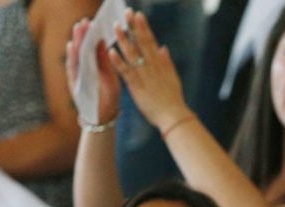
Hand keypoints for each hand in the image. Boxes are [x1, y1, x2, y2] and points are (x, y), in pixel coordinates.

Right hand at [66, 18, 120, 123]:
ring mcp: (79, 75)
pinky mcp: (74, 82)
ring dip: (77, 42)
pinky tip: (71, 46)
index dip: (93, 36)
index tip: (94, 22)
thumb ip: (106, 63)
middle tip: (84, 21)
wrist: (101, 118)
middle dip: (83, 35)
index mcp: (97, 67)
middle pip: (84, 49)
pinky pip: (72, 67)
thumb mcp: (111, 80)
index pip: (94, 48)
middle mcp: (86, 69)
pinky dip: (71, 57)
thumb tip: (104, 43)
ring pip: (77, 55)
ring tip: (77, 29)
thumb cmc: (108, 99)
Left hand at [109, 9, 190, 131]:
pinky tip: (111, 52)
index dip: (144, 27)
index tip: (137, 15)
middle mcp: (153, 67)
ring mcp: (145, 76)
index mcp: (160, 64)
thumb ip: (167, 62)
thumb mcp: (173, 77)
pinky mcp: (137, 87)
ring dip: (124, 39)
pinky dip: (118, 62)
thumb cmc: (173, 99)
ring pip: (133, 55)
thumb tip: (163, 47)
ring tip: (116, 26)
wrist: (173, 116)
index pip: (151, 41)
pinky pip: (126, 72)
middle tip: (126, 13)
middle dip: (134, 27)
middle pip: (142, 43)